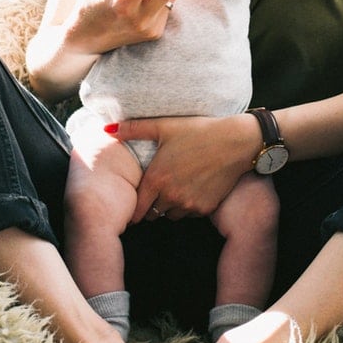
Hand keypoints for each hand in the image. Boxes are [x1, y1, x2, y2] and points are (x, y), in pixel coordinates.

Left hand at [106, 114, 258, 222]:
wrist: (236, 142)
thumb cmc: (198, 131)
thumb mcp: (164, 126)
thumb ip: (133, 129)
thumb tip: (106, 129)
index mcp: (157, 179)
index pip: (137, 208)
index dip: (134, 208)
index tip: (135, 205)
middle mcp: (171, 196)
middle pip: (152, 215)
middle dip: (151, 206)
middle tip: (156, 193)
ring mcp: (189, 205)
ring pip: (170, 216)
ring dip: (169, 207)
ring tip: (175, 188)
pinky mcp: (205, 208)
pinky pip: (189, 215)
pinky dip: (187, 207)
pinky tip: (192, 189)